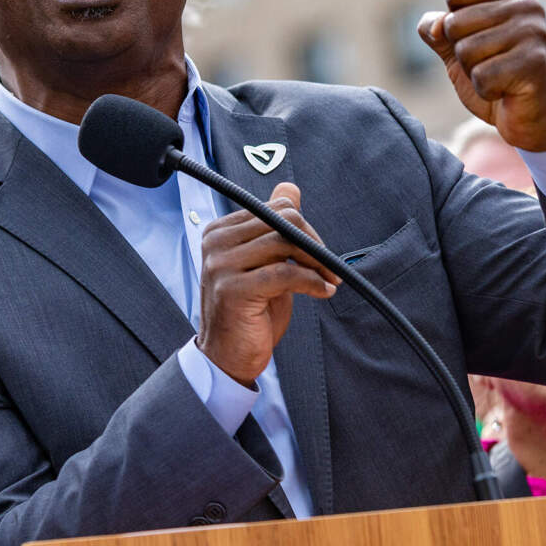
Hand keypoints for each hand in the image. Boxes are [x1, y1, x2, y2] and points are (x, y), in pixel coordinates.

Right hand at [196, 182, 338, 387]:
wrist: (227, 357)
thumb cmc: (248, 313)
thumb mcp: (264, 263)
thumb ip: (273, 227)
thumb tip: (289, 189)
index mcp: (220, 232)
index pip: (274, 207)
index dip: (305, 228)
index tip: (319, 253)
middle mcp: (215, 243)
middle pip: (282, 220)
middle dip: (313, 242)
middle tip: (329, 267)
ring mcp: (220, 265)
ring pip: (284, 243)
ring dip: (317, 263)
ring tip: (328, 280)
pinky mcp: (233, 289)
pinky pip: (285, 273)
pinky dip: (312, 281)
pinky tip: (323, 291)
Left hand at [419, 0, 545, 151]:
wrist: (532, 119)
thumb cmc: (495, 78)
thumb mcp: (458, 48)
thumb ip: (437, 29)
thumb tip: (434, 28)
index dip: (456, 29)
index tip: (484, 44)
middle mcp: (527, 6)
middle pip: (455, 24)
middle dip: (463, 54)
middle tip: (492, 65)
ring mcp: (534, 32)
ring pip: (466, 51)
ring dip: (474, 74)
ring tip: (500, 77)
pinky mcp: (535, 62)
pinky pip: (482, 77)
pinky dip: (487, 91)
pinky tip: (508, 90)